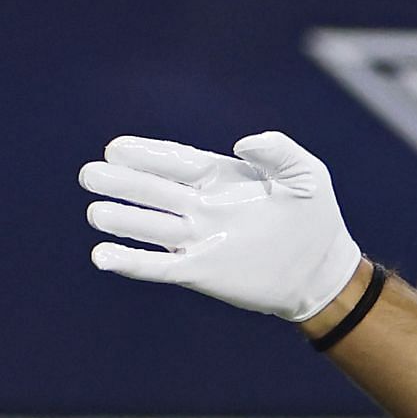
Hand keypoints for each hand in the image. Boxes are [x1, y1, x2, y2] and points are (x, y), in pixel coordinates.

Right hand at [81, 132, 361, 321]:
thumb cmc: (318, 220)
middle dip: (121, 183)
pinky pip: (159, 267)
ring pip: (148, 226)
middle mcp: (202, 207)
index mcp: (220, 179)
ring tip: (95, 212)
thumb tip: (240, 144)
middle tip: (91, 175)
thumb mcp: (307, 175)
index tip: (116, 149)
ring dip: (120, 220)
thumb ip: (279, 151)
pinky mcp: (201, 272)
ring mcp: (199, 240)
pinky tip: (102, 256)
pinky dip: (131, 262)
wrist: (325, 273)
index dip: (144, 155)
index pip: (174, 162)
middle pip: (151, 191)